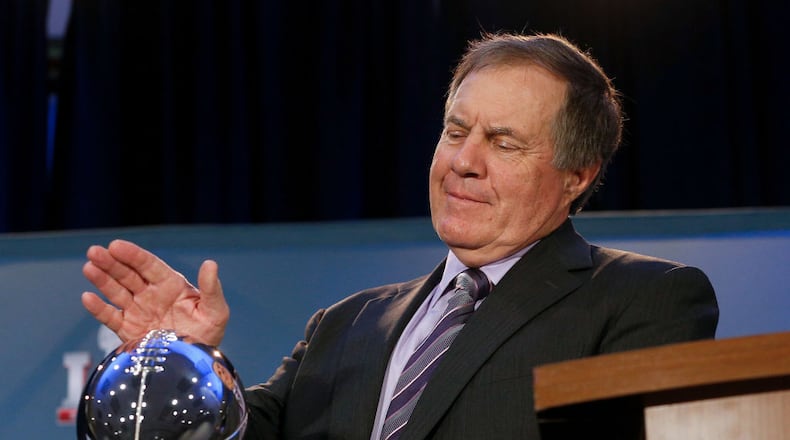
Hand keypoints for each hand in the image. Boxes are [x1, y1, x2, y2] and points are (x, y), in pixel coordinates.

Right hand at [81, 239, 229, 345]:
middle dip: (111, 263)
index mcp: (170, 285)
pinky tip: (88, 298)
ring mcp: (138, 311)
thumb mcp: (216, 311)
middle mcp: (151, 295)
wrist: (194, 365)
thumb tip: (210, 264)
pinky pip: (111, 318)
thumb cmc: (208, 334)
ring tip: (89, 267)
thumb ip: (211, 288)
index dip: (132, 255)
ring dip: (102, 280)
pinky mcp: (128, 331)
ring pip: (116, 291)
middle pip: (128, 274)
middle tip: (95, 251)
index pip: (148, 265)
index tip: (116, 246)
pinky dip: (99, 309)